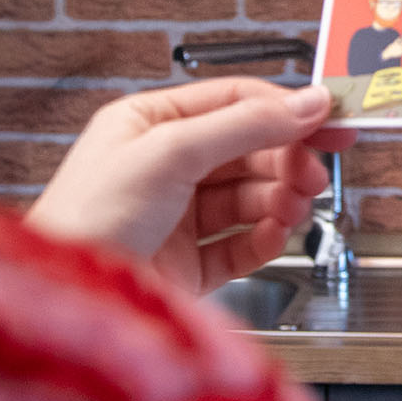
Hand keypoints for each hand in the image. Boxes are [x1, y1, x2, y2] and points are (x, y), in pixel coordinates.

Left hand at [24, 79, 353, 294]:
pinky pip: (241, 247)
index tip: (332, 118)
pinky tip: (275, 237)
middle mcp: (163, 168)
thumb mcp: (171, 151)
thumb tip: (305, 103)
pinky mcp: (187, 266)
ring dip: (279, 200)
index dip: (286, 110)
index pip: (233, 103)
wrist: (69, 297)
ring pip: (249, 199)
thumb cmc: (88, 217)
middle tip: (316, 173)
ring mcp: (176, 218)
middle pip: (247, 151)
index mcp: (149, 125)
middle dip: (286, 159)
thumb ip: (245, 125)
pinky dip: (265, 241)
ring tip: (293, 207)